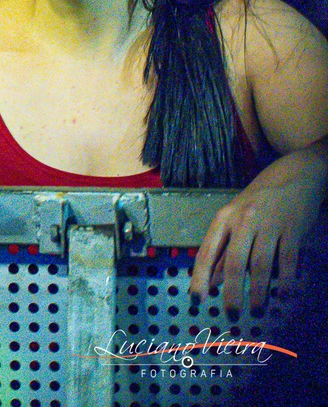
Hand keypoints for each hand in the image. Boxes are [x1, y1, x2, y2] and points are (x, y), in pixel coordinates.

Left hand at [189, 173, 322, 312]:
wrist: (293, 177)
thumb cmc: (257, 203)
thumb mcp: (234, 220)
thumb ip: (224, 250)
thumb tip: (212, 281)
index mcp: (224, 219)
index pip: (208, 251)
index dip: (201, 277)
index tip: (196, 299)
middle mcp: (243, 221)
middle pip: (235, 261)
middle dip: (232, 291)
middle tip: (232, 314)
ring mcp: (269, 224)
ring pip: (261, 263)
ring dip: (259, 290)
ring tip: (258, 310)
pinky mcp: (292, 229)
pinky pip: (288, 259)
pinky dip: (286, 279)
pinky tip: (284, 295)